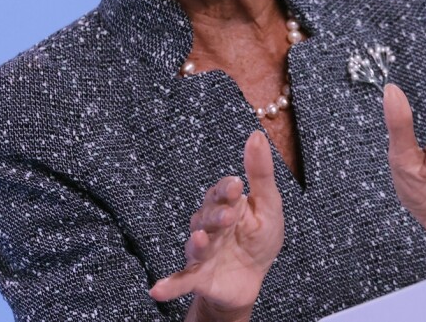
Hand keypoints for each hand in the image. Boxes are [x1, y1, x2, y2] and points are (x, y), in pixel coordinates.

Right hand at [150, 131, 284, 320]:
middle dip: (216, 215)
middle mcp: (210, 225)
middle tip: (230, 216)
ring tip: (201, 240)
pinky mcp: (198, 276)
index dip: (226, 189)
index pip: (222, 192)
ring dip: (198, 243)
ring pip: (196, 245)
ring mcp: (202, 251)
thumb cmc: (260, 237)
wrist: (253, 278)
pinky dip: (169, 284)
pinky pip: (181, 280)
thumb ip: (260, 173)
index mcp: (227, 205)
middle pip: (207, 216)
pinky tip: (157, 290)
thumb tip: (257, 135)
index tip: (237, 184)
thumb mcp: (268, 205)